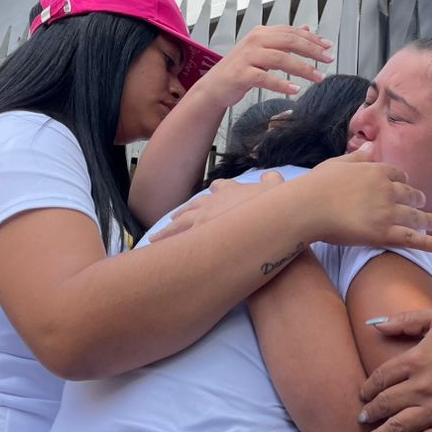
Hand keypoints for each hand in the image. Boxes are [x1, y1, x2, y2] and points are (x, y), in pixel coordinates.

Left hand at [150, 171, 284, 241]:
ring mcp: (204, 220)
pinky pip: (181, 244)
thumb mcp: (276, 186)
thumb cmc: (274, 201)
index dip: (211, 194)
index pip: (216, 189)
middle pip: (189, 209)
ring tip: (155, 239)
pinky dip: (171, 249)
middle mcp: (212, 204)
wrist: (271, 215)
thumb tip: (271, 175)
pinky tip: (164, 257)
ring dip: (166, 232)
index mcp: (229, 190)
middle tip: (170, 222)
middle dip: (179, 217)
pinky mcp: (203, 239)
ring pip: (179, 225)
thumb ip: (272, 179)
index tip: (207, 197)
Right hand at [192, 25, 332, 108]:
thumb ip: (284, 39)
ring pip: (280, 59)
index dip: (312, 39)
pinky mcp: (241, 75)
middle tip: (328, 60)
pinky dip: (281, 84)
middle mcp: (254, 41)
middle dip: (312, 51)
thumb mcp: (263, 50)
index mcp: (261, 33)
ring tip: (318, 77)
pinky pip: (265, 78)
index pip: (291, 32)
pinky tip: (295, 89)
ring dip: (303, 68)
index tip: (328, 46)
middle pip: (289, 41)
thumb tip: (306, 28)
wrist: (215, 86)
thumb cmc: (240, 68)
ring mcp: (247, 57)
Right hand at [300, 145, 431, 252]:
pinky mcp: (383, 233)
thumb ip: (358, 157)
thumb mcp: (339, 163)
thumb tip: (371, 146)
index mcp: (376, 171)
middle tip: (423, 204)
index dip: (403, 181)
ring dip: (428, 220)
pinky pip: (411, 238)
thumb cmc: (317, 184)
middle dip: (417, 200)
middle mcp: (387, 189)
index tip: (406, 185)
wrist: (308, 206)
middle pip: (410, 194)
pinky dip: (428, 242)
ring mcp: (387, 212)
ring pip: (415, 216)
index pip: (398, 174)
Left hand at [355, 309, 431, 431]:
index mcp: (414, 360)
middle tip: (360, 422)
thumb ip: (404, 320)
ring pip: (397, 429)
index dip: (367, 390)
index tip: (363, 397)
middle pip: (384, 406)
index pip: (380, 379)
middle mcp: (421, 387)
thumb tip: (374, 325)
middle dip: (367, 416)